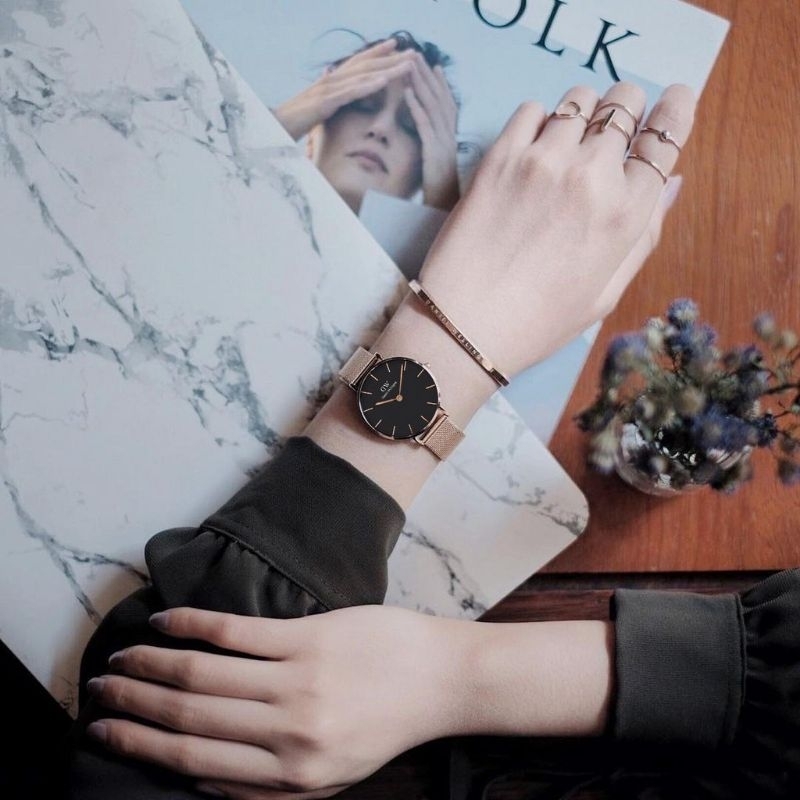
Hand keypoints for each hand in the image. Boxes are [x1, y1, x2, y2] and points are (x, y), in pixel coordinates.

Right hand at [86, 605, 471, 797]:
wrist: (440, 680)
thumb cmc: (383, 726)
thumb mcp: (328, 778)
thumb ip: (264, 782)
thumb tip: (196, 772)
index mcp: (289, 778)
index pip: (194, 764)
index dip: (141, 748)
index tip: (107, 733)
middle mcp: (287, 735)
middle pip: (189, 720)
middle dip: (133, 705)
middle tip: (97, 690)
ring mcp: (297, 683)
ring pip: (202, 676)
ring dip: (152, 664)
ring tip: (121, 656)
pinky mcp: (309, 639)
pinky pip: (237, 632)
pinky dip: (194, 625)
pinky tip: (167, 620)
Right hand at [273, 39, 416, 140]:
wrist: (270, 129)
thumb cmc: (292, 122)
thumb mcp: (315, 110)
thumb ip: (327, 99)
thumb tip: (334, 88)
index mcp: (330, 82)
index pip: (358, 64)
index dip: (378, 54)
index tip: (398, 46)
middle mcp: (330, 80)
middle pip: (365, 65)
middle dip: (391, 58)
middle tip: (415, 53)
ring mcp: (327, 90)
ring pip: (362, 75)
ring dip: (387, 68)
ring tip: (409, 64)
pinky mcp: (324, 103)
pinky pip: (350, 92)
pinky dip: (368, 85)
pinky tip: (384, 80)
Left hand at [403, 54, 459, 209]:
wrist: (447, 218)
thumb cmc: (440, 197)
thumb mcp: (438, 170)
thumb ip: (435, 153)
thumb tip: (429, 143)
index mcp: (451, 142)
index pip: (447, 106)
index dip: (441, 85)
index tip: (434, 66)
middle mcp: (450, 139)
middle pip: (440, 101)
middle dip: (428, 77)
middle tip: (417, 55)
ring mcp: (444, 146)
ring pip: (433, 108)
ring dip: (421, 84)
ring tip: (409, 65)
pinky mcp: (435, 155)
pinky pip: (424, 127)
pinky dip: (415, 107)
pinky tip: (406, 92)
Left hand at [416, 82, 695, 377]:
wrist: (464, 327)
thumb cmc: (538, 322)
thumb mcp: (606, 294)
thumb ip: (644, 235)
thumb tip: (670, 182)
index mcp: (626, 213)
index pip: (666, 135)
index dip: (675, 109)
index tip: (673, 100)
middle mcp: (592, 175)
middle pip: (625, 102)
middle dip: (625, 112)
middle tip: (608, 136)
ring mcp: (544, 159)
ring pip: (580, 98)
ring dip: (582, 113)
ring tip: (567, 145)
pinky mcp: (500, 156)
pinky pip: (532, 109)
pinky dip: (539, 121)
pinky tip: (532, 151)